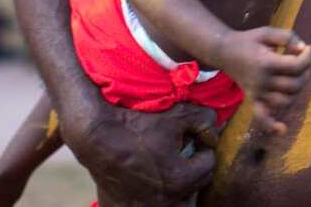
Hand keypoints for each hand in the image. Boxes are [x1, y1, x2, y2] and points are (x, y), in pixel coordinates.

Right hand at [59, 97, 217, 206]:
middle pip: (195, 189)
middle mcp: (163, 202)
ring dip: (179, 191)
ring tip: (170, 172)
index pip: (209, 165)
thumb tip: (215, 132)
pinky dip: (154, 199)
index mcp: (179, 180)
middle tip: (184, 156)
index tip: (194, 140)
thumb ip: (205, 120)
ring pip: (177, 204)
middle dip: (194, 171)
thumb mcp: (178, 114)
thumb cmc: (137, 124)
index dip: (203, 149)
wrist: (96, 135)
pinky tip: (149, 184)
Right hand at [216, 27, 310, 134]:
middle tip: (301, 60)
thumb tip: (302, 48)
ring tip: (295, 76)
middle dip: (305, 72)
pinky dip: (271, 125)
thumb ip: (288, 37)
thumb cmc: (248, 40)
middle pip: (295, 85)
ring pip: (286, 101)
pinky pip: (261, 117)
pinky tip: (282, 130)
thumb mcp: (268, 32)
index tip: (307, 48)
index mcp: (266, 63)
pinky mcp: (252, 99)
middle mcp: (262, 81)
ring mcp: (257, 93)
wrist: (224, 51)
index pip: (296, 66)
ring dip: (296, 90)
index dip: (307, 57)